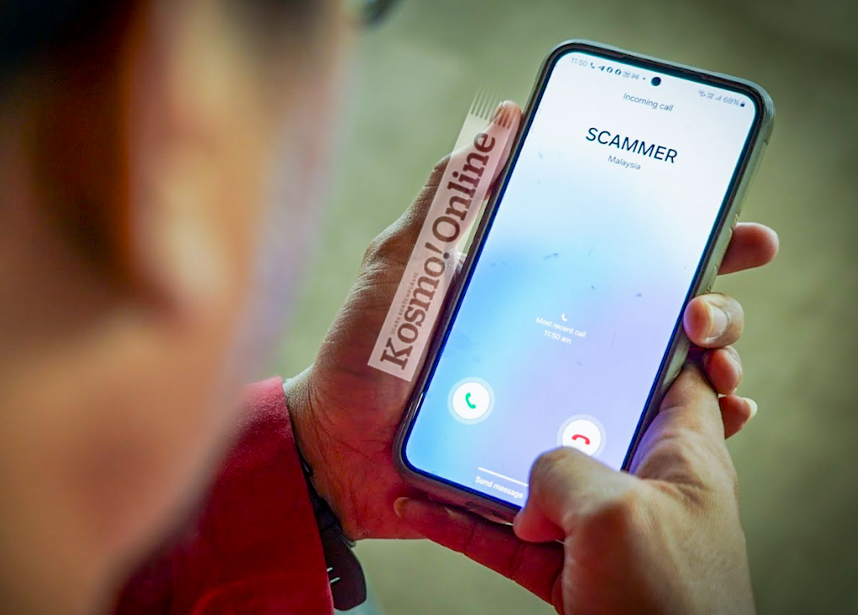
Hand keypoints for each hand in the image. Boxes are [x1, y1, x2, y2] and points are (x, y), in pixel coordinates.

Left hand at [286, 101, 777, 539]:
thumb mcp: (399, 269)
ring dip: (707, 378)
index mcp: (530, 295)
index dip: (687, 246)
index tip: (736, 233)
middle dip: (714, 313)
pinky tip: (703, 436)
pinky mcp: (552, 458)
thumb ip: (445, 205)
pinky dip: (671, 443)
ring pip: (657, 387)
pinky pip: (625, 451)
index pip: (624, 261)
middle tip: (711, 318)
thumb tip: (503, 124)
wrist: (335, 454)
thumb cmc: (360, 358)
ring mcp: (557, 402)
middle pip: (658, 323)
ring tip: (721, 377)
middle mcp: (555, 345)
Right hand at [396, 365, 756, 614]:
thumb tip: (530, 486)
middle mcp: (637, 486)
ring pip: (529, 479)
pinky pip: (501, 534)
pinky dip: (460, 521)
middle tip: (491, 364)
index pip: (672, 373)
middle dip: (535, 398)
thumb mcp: (619, 514)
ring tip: (435, 433)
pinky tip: (419, 505)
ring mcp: (596, 530)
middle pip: (579, 421)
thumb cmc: (672, 608)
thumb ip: (564, 470)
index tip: (600, 306)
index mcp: (678, 456)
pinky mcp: (562, 571)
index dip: (645, 336)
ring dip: (480, 463)